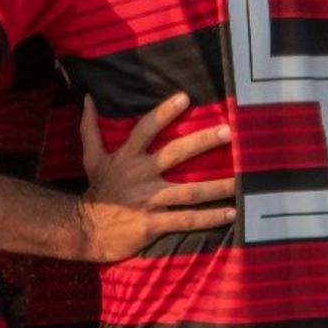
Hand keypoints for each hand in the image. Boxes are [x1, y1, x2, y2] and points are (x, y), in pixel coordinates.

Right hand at [75, 93, 236, 260]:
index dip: (164, 112)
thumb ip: (90, 128)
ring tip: (241, 180)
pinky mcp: (154, 224)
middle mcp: (140, 176)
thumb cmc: (97, 190)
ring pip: (189, 192)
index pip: (145, 129)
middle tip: (228, 131)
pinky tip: (231, 212)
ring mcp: (149, 201)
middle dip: (202, 142)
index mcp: (126, 158)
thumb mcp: (91, 158)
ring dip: (216, 187)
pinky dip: (209, 217)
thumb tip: (87, 97)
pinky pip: (187, 220)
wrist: (87, 229)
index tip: (185, 97)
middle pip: (175, 155)